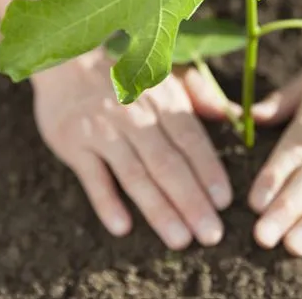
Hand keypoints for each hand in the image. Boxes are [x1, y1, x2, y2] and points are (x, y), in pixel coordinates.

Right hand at [31, 48, 234, 249]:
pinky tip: (122, 228)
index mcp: (163, 100)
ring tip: (180, 240)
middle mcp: (135, 116)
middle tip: (210, 235)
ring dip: (158, 210)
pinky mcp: (73, 142)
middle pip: (168, 164)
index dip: (209, 171)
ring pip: (135, 175)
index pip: (191, 140)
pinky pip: (92, 176)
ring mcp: (103, 130)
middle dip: (191, 202)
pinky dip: (106, 202)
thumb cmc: (127, 75)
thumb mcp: (166, 76)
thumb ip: (200, 96)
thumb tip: (233, 114)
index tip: (224, 203)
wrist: (68, 60)